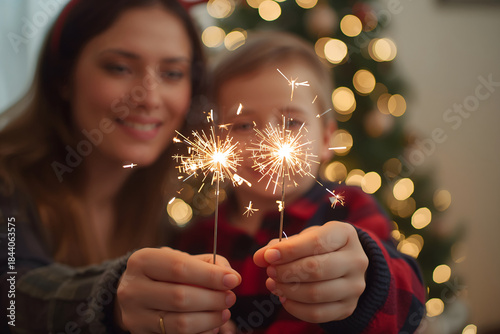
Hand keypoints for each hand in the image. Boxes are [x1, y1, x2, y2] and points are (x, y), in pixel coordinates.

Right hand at [116, 247, 240, 333]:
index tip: (233, 279)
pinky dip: (200, 332)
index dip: (210, 276)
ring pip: (179, 323)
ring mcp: (135, 316)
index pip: (179, 268)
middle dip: (212, 299)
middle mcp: (133, 289)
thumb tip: (231, 277)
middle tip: (230, 297)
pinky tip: (211, 325)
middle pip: (180, 297)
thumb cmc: (165, 273)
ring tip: (224, 312)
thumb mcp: (180, 259)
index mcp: (142, 261)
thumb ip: (208, 263)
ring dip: (209, 319)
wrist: (136, 293)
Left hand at [253, 221, 367, 323]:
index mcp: (345, 235)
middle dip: (286, 272)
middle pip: (316, 269)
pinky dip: (295, 308)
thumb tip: (259, 257)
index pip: (317, 242)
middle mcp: (356, 260)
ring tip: (273, 284)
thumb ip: (280, 246)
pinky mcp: (348, 307)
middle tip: (270, 271)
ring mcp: (355, 286)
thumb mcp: (303, 239)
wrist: (345, 265)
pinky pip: (318, 314)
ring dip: (287, 290)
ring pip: (315, 293)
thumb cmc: (319, 247)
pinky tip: (284, 298)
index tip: (268, 256)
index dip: (289, 250)